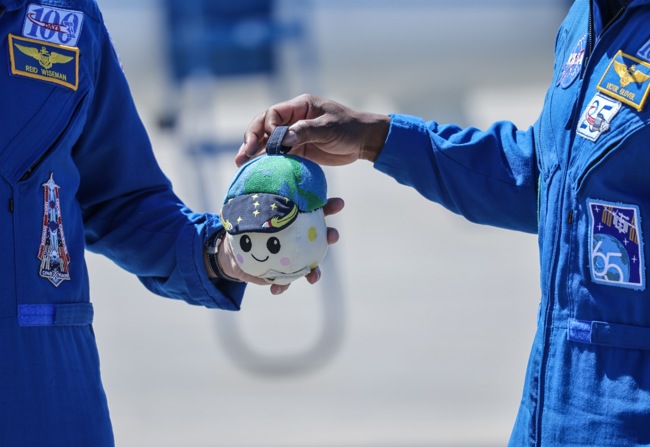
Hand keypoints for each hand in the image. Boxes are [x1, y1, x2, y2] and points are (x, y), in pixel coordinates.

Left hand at [210, 197, 344, 294]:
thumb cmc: (244, 226)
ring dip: (315, 271)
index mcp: (295, 218)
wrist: (234, 253)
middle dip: (331, 236)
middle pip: (322, 236)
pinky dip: (282, 286)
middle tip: (332, 236)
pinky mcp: (283, 272)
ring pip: (311, 264)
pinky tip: (276, 289)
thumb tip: (242, 169)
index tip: (339, 203)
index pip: (317, 209)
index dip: (330, 206)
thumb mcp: (244, 209)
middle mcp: (300, 237)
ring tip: (313, 277)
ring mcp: (294, 256)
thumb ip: (249, 196)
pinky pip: (287, 281)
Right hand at [236, 94, 390, 167]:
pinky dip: (267, 160)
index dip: (266, 126)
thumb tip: (283, 139)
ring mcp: (293, 134)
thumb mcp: (329, 128)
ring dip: (254, 151)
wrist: (364, 142)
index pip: (274, 113)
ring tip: (241, 163)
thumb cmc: (349, 129)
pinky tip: (257, 169)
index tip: (268, 141)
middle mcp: (293, 118)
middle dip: (252, 138)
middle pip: (264, 126)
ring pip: (268, 141)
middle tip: (243, 154)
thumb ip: (306, 131)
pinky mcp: (298, 150)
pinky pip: (278, 154)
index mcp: (300, 106)